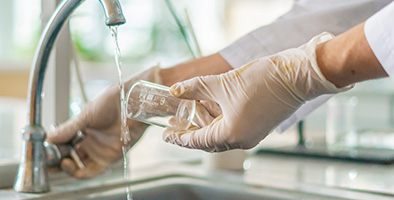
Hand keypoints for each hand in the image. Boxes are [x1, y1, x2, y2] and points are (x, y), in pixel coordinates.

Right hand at [46, 66, 161, 178]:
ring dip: (67, 168)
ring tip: (60, 162)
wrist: (132, 102)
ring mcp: (99, 150)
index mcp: (81, 130)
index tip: (42, 153)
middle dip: (57, 162)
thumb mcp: (85, 115)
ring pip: (79, 167)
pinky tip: (71, 166)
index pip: (63, 145)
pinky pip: (93, 171)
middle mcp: (89, 141)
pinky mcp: (110, 157)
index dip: (53, 151)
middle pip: (70, 158)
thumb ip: (68, 129)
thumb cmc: (112, 102)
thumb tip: (49, 138)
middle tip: (47, 162)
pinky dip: (81, 172)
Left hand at [163, 33, 351, 151]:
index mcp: (231, 135)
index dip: (179, 137)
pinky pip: (233, 128)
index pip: (197, 140)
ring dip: (206, 124)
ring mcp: (252, 134)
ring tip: (192, 111)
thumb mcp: (221, 84)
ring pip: (221, 134)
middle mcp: (242, 140)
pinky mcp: (259, 126)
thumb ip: (195, 88)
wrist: (296, 76)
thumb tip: (175, 90)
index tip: (166, 135)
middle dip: (191, 132)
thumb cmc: (262, 81)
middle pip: (208, 141)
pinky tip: (211, 107)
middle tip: (175, 125)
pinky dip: (219, 120)